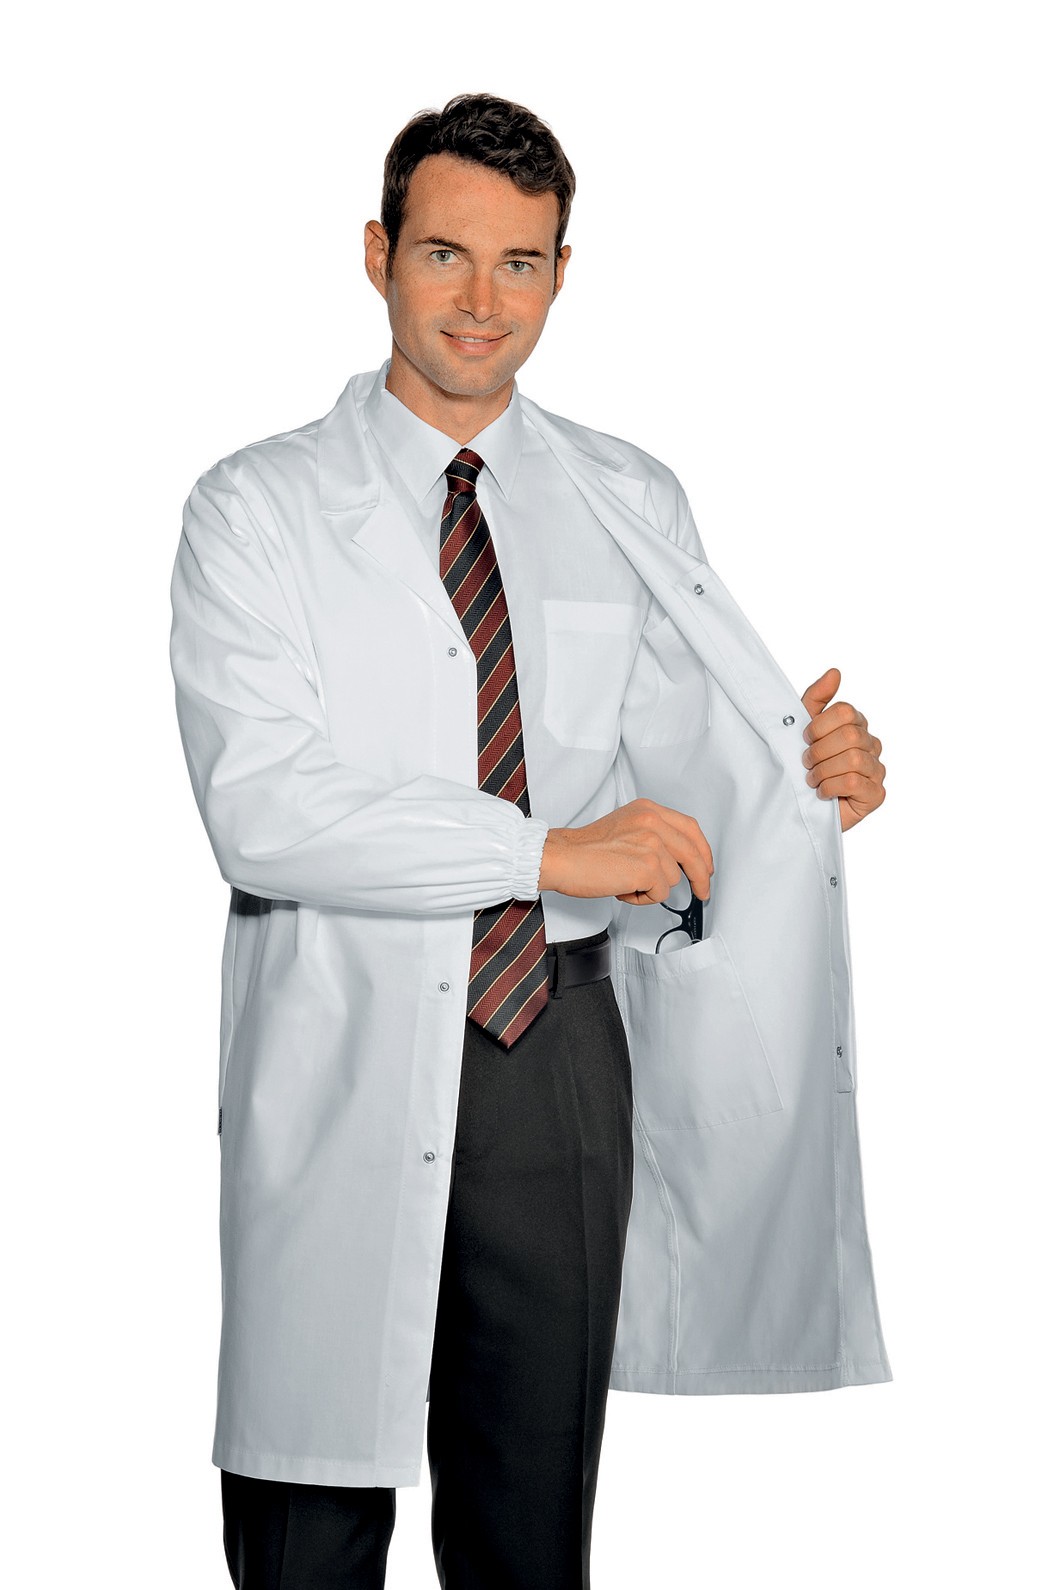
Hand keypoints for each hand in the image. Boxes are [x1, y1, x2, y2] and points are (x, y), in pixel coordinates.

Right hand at [538, 798, 713, 903]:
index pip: (690, 828)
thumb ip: (652, 834)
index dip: (702, 850)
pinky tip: (622, 888)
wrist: (561, 857)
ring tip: (625, 881)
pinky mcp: (648, 867)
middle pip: (693, 852)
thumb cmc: (584, 849)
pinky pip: (660, 893)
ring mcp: (652, 843)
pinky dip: (642, 898)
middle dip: (701, 877)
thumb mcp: (625, 826)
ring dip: (652, 888)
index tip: (705, 866)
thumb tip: (676, 859)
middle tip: (702, 891)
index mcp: (648, 809)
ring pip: (673, 878)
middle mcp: (652, 822)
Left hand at [801, 667, 886, 831]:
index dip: (819, 726)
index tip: (805, 739)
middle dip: (819, 751)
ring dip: (823, 771)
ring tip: (812, 779)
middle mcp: (871, 745)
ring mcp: (877, 770)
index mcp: (856, 725)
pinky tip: (822, 793)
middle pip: (850, 735)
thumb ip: (817, 698)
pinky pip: (854, 782)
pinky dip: (831, 787)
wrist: (798, 806)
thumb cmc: (804, 765)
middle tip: (806, 763)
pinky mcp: (876, 795)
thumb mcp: (803, 728)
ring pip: (853, 759)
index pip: (845, 712)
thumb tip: (835, 672)